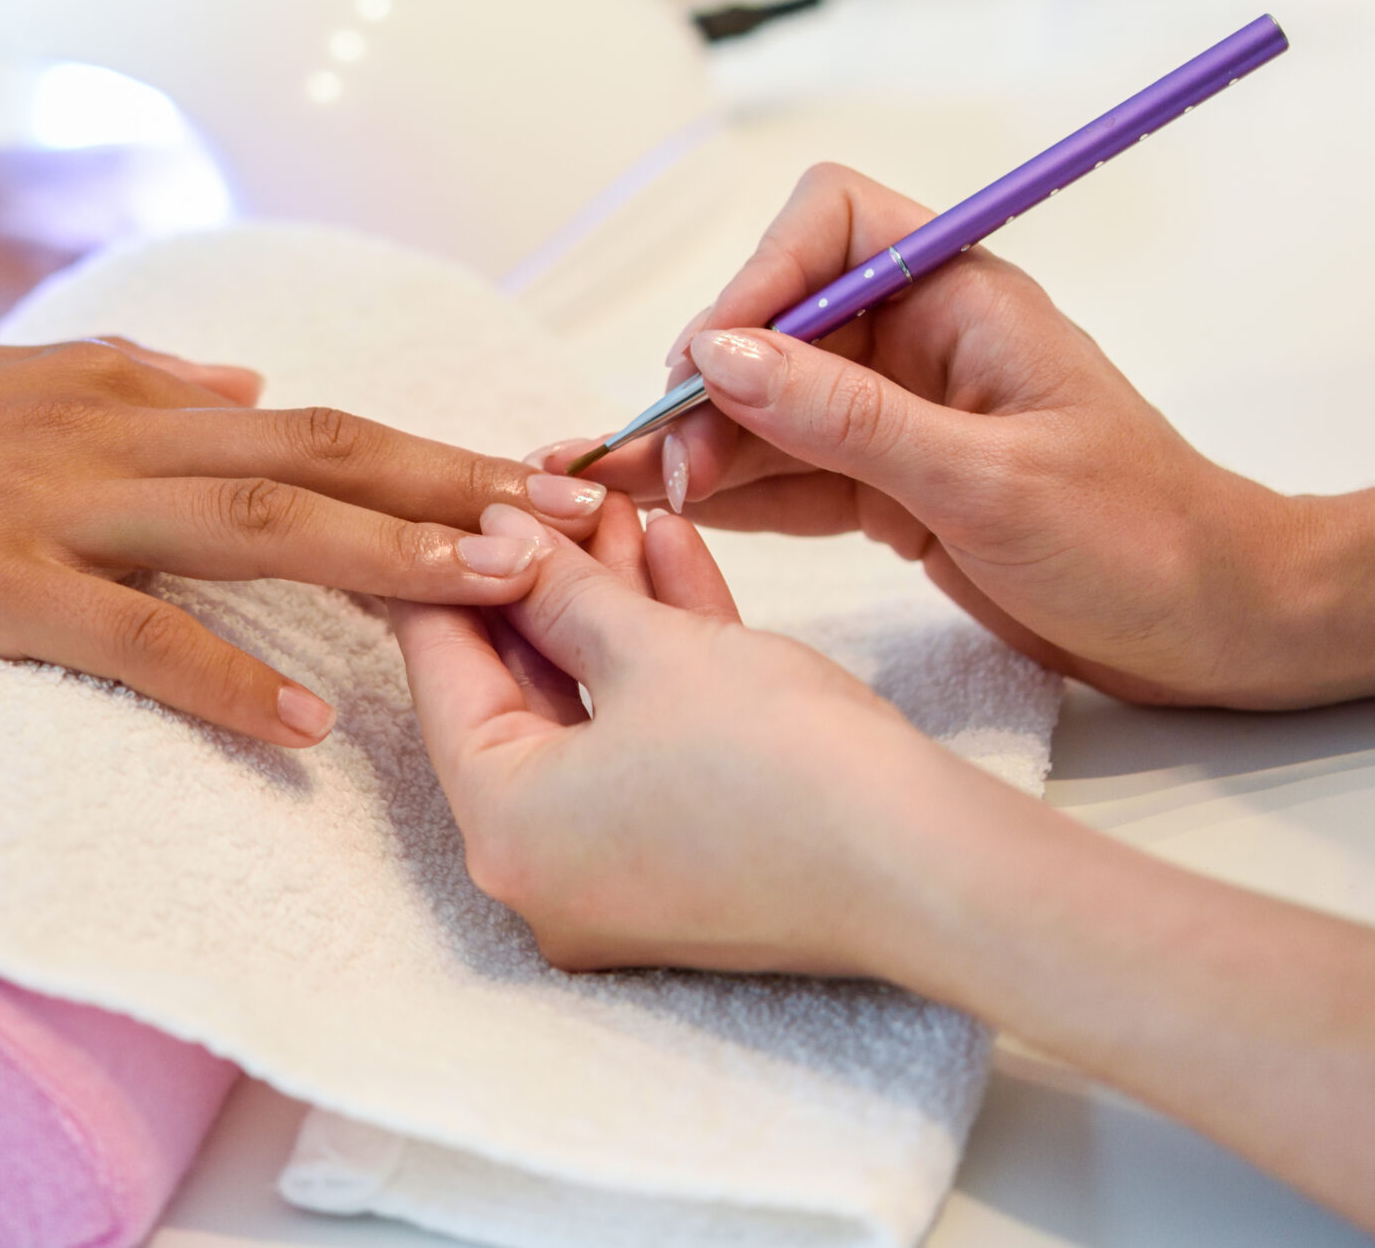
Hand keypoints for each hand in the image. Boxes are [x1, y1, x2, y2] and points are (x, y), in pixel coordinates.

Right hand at [0, 337, 611, 746]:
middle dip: (457, 480)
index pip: (308, 411)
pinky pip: (127, 633)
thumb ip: (121, 372)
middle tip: (580, 516)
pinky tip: (305, 716)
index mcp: (106, 387)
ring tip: (500, 585)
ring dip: (387, 549)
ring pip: (252, 517)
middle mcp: (95, 426)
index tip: (537, 472)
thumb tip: (241, 378)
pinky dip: (223, 672)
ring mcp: (41, 501)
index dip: (431, 442)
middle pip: (317, 447)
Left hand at [394, 501, 982, 974]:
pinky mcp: (690, 868)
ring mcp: (617, 879)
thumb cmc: (783, 765)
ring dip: (611, 610)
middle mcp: (543, 873)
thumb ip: (562, 589)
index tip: (455, 503)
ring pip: (593, 714)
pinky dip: (658, 669)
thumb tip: (502, 541)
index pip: (442, 676)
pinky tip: (673, 561)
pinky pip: (646, 749)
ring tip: (622, 510)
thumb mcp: (652, 650)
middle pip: (517, 695)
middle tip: (553, 497)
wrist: (932, 867)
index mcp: (504, 831)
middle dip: (546, 582)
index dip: (451, 572)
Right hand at [535, 165, 1308, 707]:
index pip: (827, 226)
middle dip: (709, 384)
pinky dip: (735, 493)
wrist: (1223, 632)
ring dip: (702, 445)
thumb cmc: (1145, 542)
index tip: (709, 365)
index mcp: (962, 297)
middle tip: (659, 465)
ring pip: (769, 404)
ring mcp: (902, 415)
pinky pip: (790, 472)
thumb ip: (850, 419)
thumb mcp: (990, 481)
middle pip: (777, 323)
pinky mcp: (893, 486)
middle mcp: (921, 341)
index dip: (757, 281)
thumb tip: (723, 357)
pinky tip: (679, 518)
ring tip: (630, 496)